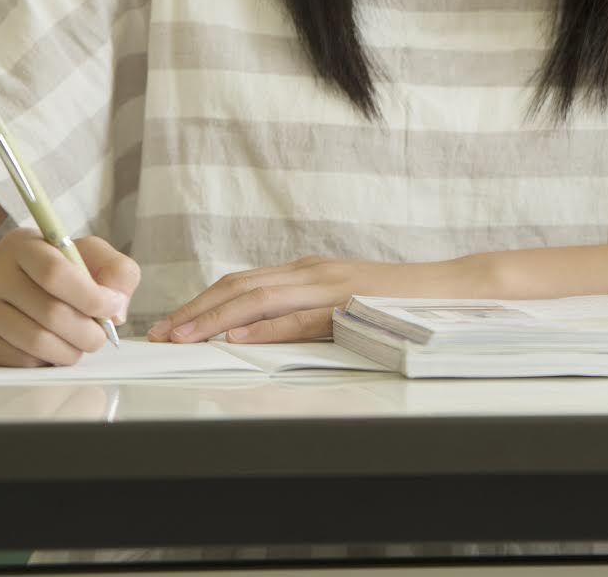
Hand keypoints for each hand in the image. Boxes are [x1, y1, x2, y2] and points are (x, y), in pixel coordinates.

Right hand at [0, 228, 139, 366]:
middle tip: (100, 337)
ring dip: (70, 351)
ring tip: (80, 346)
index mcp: (22, 244)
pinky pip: (20, 360)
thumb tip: (117, 310)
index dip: (91, 296)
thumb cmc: (52, 270)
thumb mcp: (85, 255)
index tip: (112, 307)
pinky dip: (46, 361)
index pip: (56, 272)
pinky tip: (52, 349)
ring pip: (37, 341)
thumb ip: (115, 271)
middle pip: (51, 312)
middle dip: (87, 332)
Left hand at [148, 255, 479, 344]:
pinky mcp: (344, 302)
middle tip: (159, 334)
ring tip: (181, 336)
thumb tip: (251, 336)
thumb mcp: (339, 306)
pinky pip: (294, 315)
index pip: (241, 283)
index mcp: (306, 271)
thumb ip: (300, 314)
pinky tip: (234, 335)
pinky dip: (260, 325)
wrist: (448, 290)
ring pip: (257, 297)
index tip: (170, 324)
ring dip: (213, 317)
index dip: (201, 303)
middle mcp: (310, 271)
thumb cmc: (393, 304)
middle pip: (238, 286)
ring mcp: (327, 284)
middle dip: (194, 310)